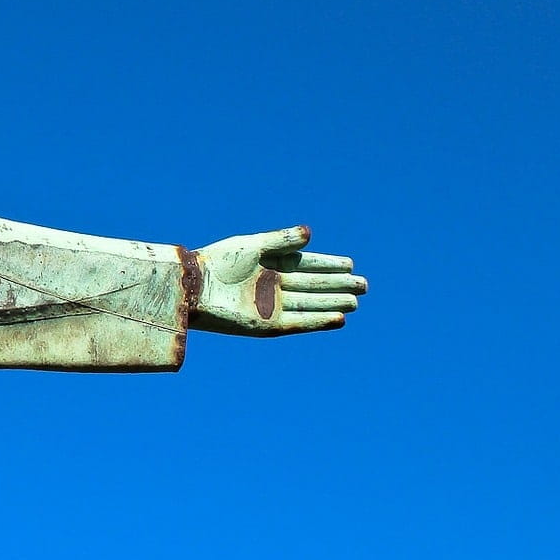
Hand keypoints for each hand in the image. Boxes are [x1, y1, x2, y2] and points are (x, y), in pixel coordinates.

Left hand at [189, 226, 365, 336]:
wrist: (195, 288)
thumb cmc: (218, 262)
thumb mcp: (253, 246)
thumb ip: (281, 240)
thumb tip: (310, 234)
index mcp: (270, 263)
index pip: (307, 264)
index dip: (328, 264)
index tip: (351, 264)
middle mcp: (275, 285)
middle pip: (314, 285)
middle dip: (338, 285)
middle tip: (364, 285)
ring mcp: (273, 306)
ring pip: (311, 304)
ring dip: (333, 303)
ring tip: (356, 300)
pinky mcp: (269, 325)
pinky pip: (300, 323)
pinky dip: (319, 321)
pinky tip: (339, 318)